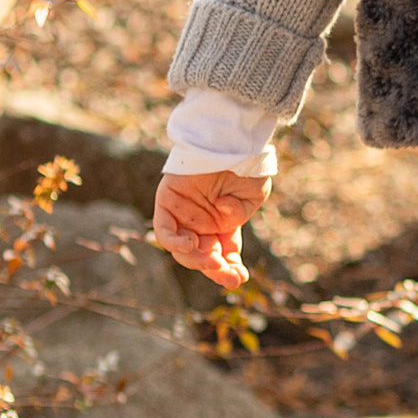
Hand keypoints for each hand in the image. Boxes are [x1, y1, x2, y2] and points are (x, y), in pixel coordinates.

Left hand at [152, 166, 269, 291]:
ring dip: (196, 260)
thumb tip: (222, 219)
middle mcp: (202, 223)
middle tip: (227, 273)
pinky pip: (164, 232)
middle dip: (215, 270)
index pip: (223, 255)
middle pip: (203, 257)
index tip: (239, 278)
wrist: (229, 139)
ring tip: (211, 260)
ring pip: (183, 251)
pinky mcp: (167, 204)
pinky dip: (175, 243)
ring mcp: (184, 216)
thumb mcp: (253, 195)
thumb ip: (240, 214)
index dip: (229, 270)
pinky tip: (190, 243)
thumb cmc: (245, 164)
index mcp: (224, 225)